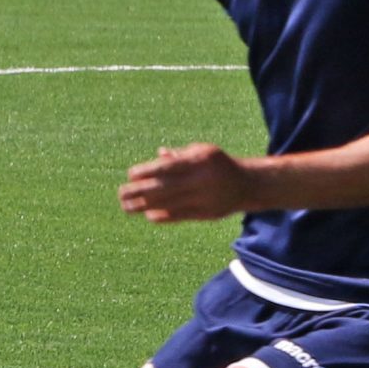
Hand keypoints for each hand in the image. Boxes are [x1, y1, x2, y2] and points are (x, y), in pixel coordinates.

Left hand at [119, 142, 246, 223]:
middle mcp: (202, 181)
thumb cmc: (218, 164)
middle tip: (121, 194)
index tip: (130, 175)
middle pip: (165, 188)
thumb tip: (158, 155)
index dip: (147, 172)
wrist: (248, 184)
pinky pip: (181, 216)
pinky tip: (148, 215)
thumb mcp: (202, 151)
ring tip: (127, 207)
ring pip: (169, 204)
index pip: (168, 168)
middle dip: (140, 192)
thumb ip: (179, 155)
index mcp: (200, 161)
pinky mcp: (207, 213)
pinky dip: (163, 216)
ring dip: (145, 206)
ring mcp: (204, 199)